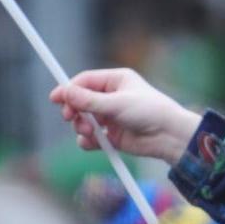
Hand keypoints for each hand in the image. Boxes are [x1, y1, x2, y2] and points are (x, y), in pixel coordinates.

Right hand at [50, 68, 199, 163]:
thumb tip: (64, 92)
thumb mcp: (117, 103)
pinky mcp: (112, 136)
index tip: (55, 99)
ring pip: (83, 120)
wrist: (169, 137)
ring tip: (91, 132)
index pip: (85, 81)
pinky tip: (95, 143)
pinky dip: (88, 141)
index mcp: (116, 80)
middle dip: (74, 111)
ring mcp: (111, 117)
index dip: (68, 89)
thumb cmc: (149, 112)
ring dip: (81, 127)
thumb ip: (89, 100)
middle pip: (80, 101)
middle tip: (70, 118)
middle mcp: (112, 97)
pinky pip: (90, 138)